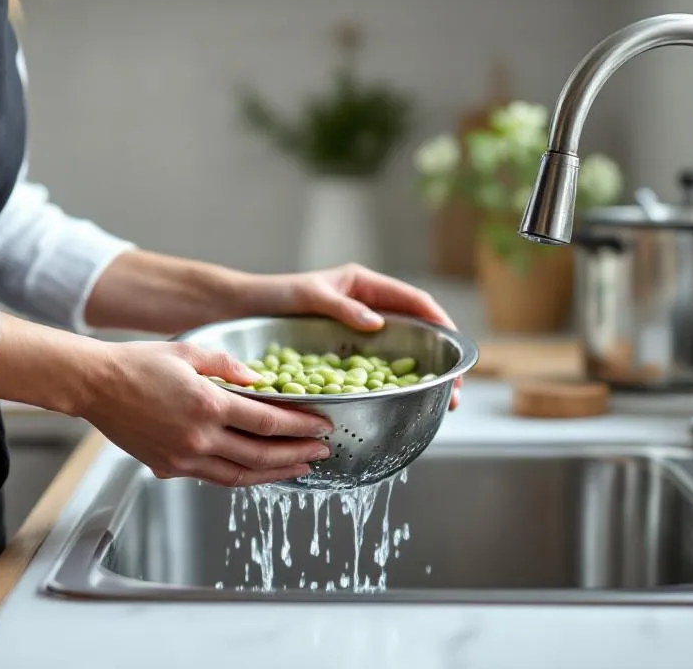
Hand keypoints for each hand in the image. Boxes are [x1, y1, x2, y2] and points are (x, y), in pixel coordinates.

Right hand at [77, 341, 334, 486]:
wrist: (95, 385)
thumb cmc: (138, 363)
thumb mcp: (189, 350)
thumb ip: (228, 365)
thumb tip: (259, 381)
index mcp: (208, 404)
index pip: (268, 422)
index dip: (301, 425)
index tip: (323, 424)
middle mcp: (199, 437)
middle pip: (262, 453)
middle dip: (298, 452)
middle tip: (323, 451)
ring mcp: (184, 457)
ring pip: (242, 474)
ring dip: (276, 473)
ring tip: (301, 467)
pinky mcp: (170, 468)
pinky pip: (216, 478)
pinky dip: (244, 477)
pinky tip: (260, 472)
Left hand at [239, 263, 462, 408]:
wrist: (238, 312)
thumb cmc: (271, 296)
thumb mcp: (309, 296)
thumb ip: (342, 307)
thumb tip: (376, 323)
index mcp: (365, 287)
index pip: (416, 303)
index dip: (441, 325)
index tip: (455, 350)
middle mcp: (367, 309)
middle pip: (416, 333)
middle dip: (440, 360)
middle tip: (453, 392)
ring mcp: (357, 334)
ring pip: (400, 355)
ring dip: (421, 378)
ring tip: (437, 404)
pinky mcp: (343, 355)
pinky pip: (375, 370)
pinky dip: (391, 386)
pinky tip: (400, 405)